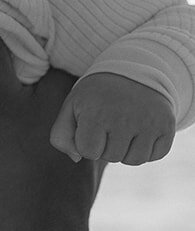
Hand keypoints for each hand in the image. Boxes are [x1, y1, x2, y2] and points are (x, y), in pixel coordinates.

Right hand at [0, 27, 101, 230]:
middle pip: (39, 55)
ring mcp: (80, 119)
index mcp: (73, 74)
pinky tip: (2, 111)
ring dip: (14, 78)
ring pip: (40, 83)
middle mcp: (85, 92)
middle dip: (9, 49)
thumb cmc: (17, 171)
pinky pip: (43, 107)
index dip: (3, 20)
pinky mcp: (70, 141)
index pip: (38, 27)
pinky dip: (23, 103)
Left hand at [49, 70, 175, 164]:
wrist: (134, 70)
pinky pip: (156, 154)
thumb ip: (61, 136)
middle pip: (112, 157)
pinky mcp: (167, 125)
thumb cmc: (97, 95)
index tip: (92, 124)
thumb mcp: (72, 107)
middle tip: (110, 122)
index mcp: (97, 112)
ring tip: (125, 127)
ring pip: (134, 160)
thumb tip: (77, 158)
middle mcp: (125, 117)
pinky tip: (142, 130)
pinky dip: (147, 148)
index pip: (88, 152)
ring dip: (127, 149)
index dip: (87, 142)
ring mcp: (150, 122)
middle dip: (107, 145)